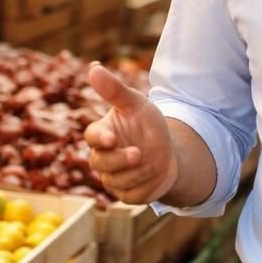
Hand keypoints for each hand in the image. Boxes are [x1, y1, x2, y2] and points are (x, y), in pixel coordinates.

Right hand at [83, 64, 178, 204]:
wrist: (169, 152)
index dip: (100, 139)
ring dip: (140, 171)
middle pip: (101, 163)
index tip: (112, 139)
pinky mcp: (126, 195)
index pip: (92, 137)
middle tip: (138, 153)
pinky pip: (131, 195)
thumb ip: (114, 89)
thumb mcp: (136, 104)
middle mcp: (101, 158)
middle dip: (120, 159)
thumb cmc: (147, 124)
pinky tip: (155, 174)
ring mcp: (112, 178)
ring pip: (117, 181)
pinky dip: (146, 185)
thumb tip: (93, 67)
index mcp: (102, 134)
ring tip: (154, 159)